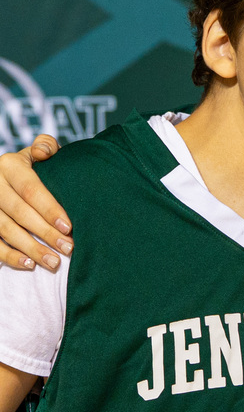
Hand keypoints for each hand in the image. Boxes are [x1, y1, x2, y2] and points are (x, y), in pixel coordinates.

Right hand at [0, 135, 72, 269]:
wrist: (9, 178)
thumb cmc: (34, 168)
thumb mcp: (37, 153)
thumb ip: (45, 147)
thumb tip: (45, 151)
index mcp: (9, 165)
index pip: (30, 189)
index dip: (49, 209)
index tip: (69, 226)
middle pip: (19, 212)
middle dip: (45, 233)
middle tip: (68, 248)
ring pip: (5, 230)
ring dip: (31, 248)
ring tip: (54, 262)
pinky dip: (9, 256)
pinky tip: (29, 264)